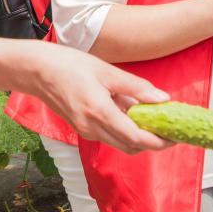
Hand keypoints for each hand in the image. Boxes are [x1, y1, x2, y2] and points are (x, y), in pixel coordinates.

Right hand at [29, 46, 172, 154]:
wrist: (36, 70)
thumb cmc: (69, 64)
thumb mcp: (107, 71)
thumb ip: (136, 87)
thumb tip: (163, 99)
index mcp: (99, 112)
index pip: (137, 138)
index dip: (159, 141)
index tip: (175, 136)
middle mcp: (92, 128)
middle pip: (131, 147)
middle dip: (153, 143)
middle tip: (171, 130)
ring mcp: (85, 131)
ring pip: (120, 143)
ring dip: (139, 138)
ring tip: (155, 121)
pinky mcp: (82, 128)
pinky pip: (109, 135)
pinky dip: (124, 130)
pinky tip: (131, 113)